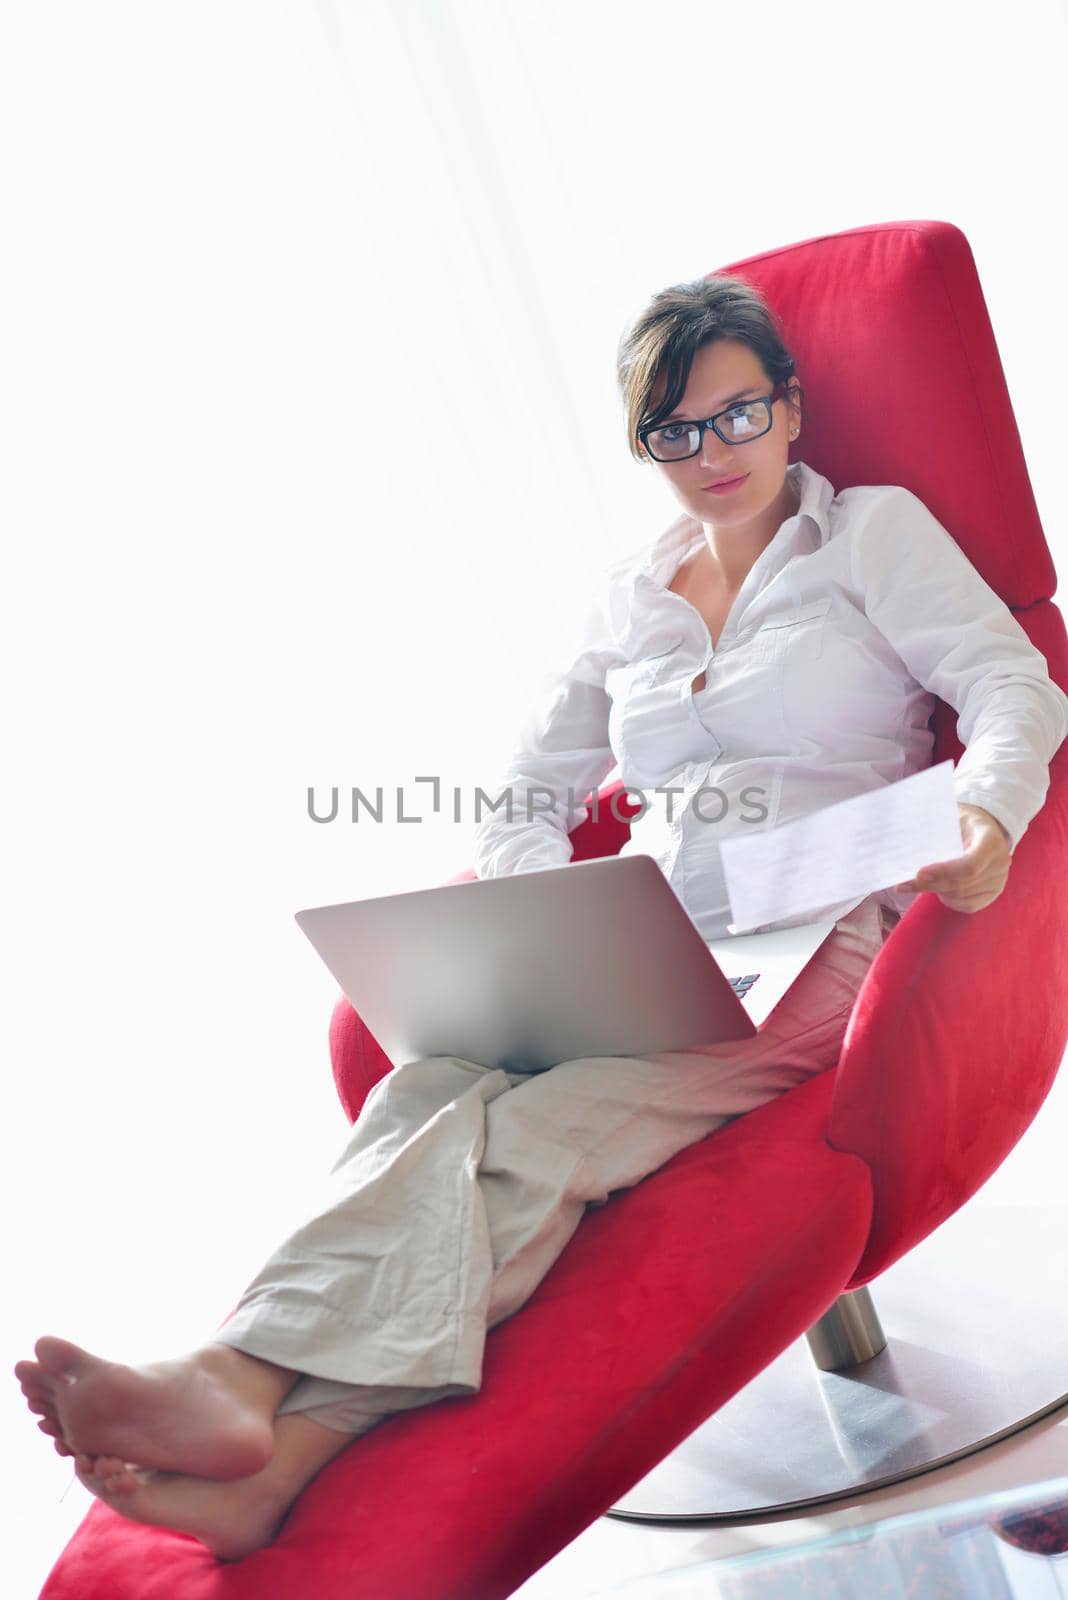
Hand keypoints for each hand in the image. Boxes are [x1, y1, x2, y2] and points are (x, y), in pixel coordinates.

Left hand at [894, 802, 1011, 912]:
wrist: (985, 828)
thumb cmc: (963, 821)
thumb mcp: (952, 816)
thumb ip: (935, 829)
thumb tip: (907, 843)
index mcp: (991, 840)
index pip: (969, 865)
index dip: (944, 872)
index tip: (919, 873)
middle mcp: (1000, 862)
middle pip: (962, 883)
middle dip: (930, 885)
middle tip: (904, 884)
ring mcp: (999, 880)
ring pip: (962, 896)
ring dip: (936, 891)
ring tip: (917, 883)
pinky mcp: (993, 893)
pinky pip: (969, 905)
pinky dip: (950, 901)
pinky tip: (938, 891)